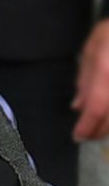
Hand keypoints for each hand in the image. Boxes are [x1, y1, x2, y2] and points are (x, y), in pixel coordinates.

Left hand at [73, 18, 108, 141]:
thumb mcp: (92, 49)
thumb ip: (85, 79)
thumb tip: (78, 106)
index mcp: (106, 72)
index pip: (96, 108)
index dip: (87, 127)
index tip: (78, 136)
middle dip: (99, 132)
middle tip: (87, 135)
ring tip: (99, 127)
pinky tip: (108, 117)